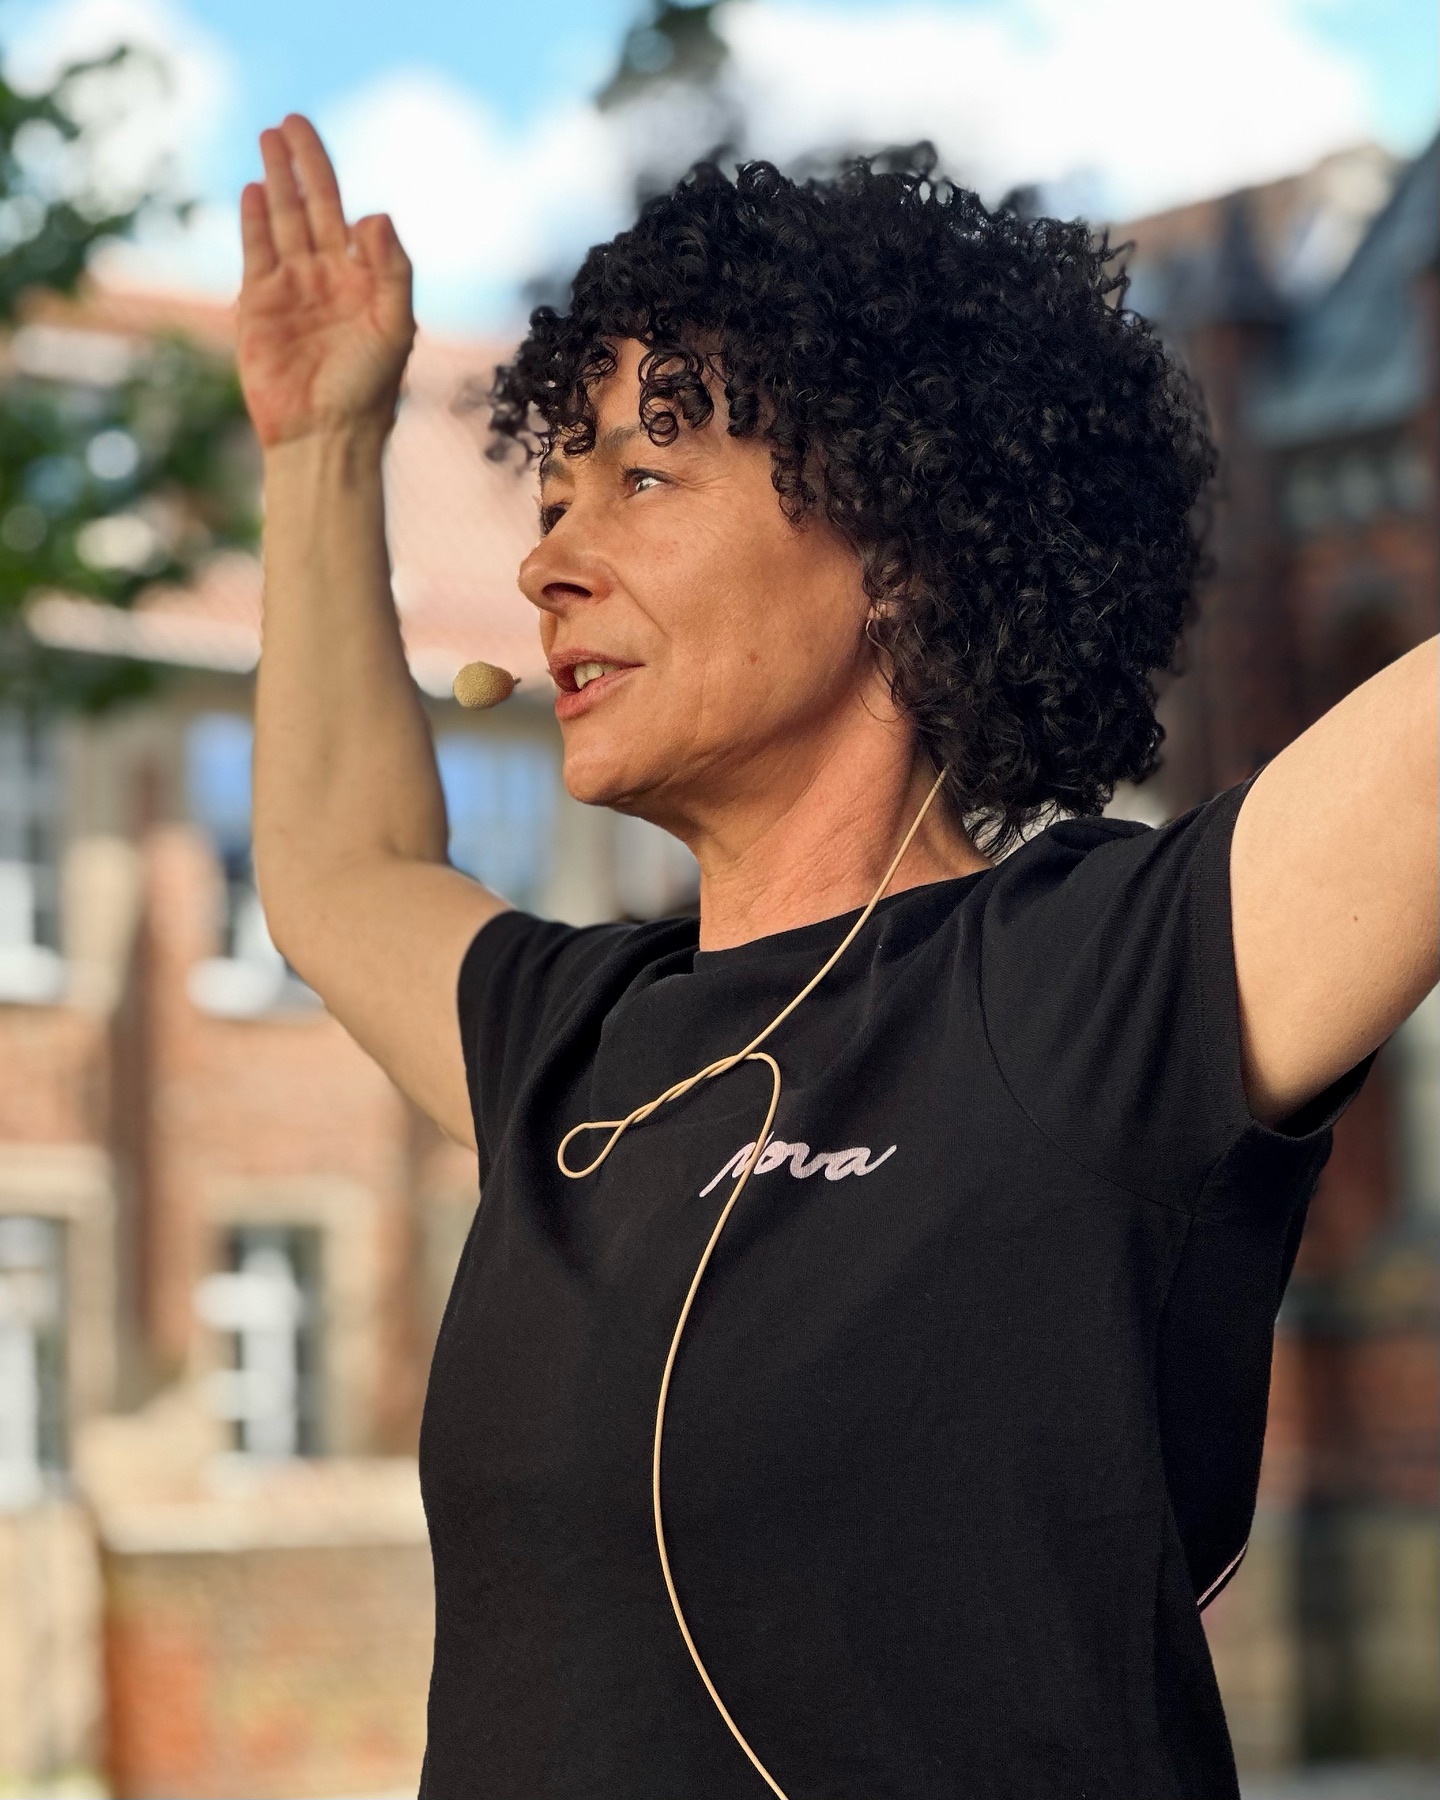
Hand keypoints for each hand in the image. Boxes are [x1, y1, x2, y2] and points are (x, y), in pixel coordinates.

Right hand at [237, 114, 414, 450]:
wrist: (322, 435)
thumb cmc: (367, 391)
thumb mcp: (395, 327)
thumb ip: (393, 270)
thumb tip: (372, 214)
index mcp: (365, 283)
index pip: (350, 219)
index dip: (336, 183)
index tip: (324, 150)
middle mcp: (328, 280)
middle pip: (313, 208)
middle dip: (302, 165)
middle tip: (291, 120)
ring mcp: (291, 290)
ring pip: (282, 223)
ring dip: (276, 181)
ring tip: (269, 139)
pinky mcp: (259, 306)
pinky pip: (256, 253)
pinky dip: (254, 222)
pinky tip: (254, 190)